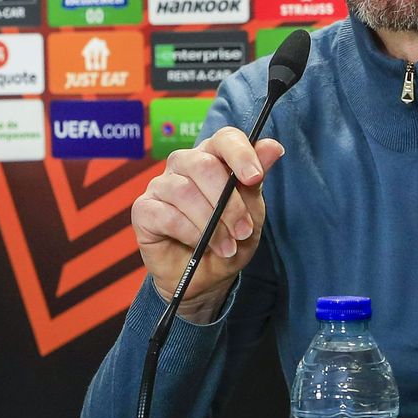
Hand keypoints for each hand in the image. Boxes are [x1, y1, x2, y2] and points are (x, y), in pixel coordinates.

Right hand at [131, 125, 283, 321]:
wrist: (206, 278)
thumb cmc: (228, 239)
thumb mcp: (252, 213)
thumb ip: (256, 179)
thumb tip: (274, 147)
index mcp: (212, 157)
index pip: (224, 138)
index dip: (240, 153)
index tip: (255, 178)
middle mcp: (183, 165)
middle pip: (203, 165)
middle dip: (229, 203)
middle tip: (243, 231)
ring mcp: (160, 185)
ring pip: (184, 191)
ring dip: (211, 224)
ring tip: (225, 246)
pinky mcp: (144, 209)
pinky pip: (166, 215)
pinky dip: (189, 232)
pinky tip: (199, 245)